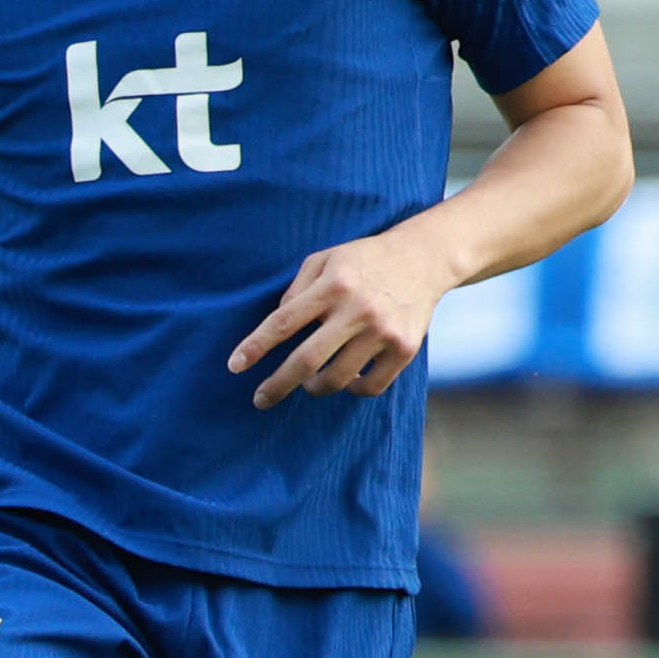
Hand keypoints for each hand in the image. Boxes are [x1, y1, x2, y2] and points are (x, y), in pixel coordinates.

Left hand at [228, 226, 455, 408]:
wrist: (423, 258)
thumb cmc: (363, 261)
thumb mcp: (325, 259)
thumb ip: (296, 289)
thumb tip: (276, 326)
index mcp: (333, 284)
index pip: (284, 322)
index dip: (256, 347)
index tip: (235, 366)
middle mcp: (358, 309)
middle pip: (307, 360)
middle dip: (277, 385)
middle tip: (260, 399)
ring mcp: (383, 331)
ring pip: (337, 379)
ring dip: (315, 387)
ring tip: (310, 383)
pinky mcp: (404, 348)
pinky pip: (370, 386)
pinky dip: (353, 389)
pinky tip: (347, 379)